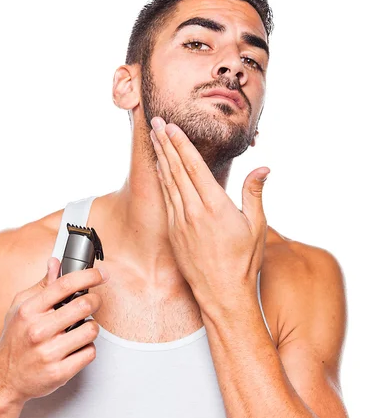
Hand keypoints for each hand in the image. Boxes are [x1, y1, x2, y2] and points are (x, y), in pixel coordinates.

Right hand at [0, 258, 108, 405]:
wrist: (4, 379)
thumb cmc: (15, 341)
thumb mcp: (20, 308)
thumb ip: (42, 285)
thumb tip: (55, 263)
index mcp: (29, 311)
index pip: (65, 285)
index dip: (89, 276)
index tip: (101, 274)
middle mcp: (38, 331)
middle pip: (83, 305)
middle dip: (95, 300)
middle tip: (93, 302)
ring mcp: (49, 353)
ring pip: (91, 330)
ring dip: (91, 327)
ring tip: (80, 329)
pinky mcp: (59, 373)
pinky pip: (90, 353)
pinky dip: (87, 348)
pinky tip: (76, 347)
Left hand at [150, 116, 269, 316]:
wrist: (222, 295)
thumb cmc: (244, 262)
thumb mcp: (257, 226)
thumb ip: (255, 193)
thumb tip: (263, 167)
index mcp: (214, 206)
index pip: (193, 166)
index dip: (180, 144)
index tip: (170, 126)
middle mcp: (193, 211)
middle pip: (175, 169)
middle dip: (165, 143)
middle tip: (155, 122)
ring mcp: (180, 222)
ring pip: (167, 182)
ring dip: (160, 158)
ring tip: (154, 139)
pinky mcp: (173, 233)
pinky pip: (166, 199)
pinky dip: (161, 180)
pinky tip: (159, 169)